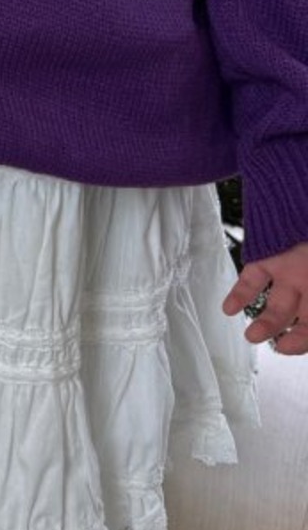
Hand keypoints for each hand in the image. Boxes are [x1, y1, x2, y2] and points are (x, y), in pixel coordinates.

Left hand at [222, 241, 307, 355]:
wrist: (305, 183)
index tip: (298, 345)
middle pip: (306, 320)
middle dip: (296, 339)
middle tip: (282, 346)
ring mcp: (291, 272)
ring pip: (277, 307)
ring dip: (266, 324)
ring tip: (253, 334)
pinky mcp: (267, 257)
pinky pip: (252, 281)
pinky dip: (239, 295)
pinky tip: (229, 308)